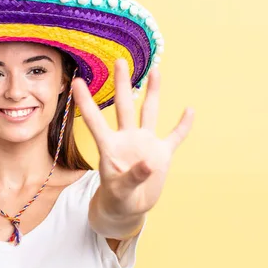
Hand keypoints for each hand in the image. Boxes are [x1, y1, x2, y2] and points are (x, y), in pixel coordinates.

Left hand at [72, 59, 193, 214]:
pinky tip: (189, 110)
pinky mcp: (162, 153)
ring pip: (149, 112)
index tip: (77, 81)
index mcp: (110, 147)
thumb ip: (133, 176)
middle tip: (119, 60)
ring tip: (156, 70)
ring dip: (153, 92)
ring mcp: (145, 144)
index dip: (86, 102)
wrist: (128, 207)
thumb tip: (150, 162)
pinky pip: (174, 136)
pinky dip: (183, 125)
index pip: (95, 120)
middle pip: (125, 106)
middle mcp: (127, 139)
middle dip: (123, 84)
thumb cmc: (117, 198)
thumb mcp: (120, 191)